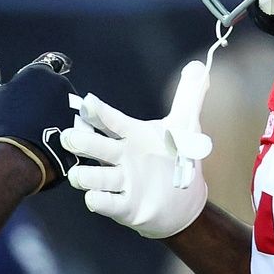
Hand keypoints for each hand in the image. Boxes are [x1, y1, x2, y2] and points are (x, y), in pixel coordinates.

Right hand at [0, 49, 75, 190]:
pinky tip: (52, 145)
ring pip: (69, 108)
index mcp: (40, 72)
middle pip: (57, 88)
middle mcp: (63, 85)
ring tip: (41, 134)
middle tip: (30, 117)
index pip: (46, 64)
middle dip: (48, 99)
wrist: (17, 158)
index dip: (37, 78)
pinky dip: (66, 134)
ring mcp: (76, 108)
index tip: (30, 88)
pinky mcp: (83, 131)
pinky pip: (76, 129)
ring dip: (59, 116)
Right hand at [61, 60, 212, 238]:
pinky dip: (98, 201)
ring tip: (81, 175)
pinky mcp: (125, 207)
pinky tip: (96, 197)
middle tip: (72, 137)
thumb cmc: (175, 157)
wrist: (182, 200)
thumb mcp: (186, 126)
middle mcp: (121, 157)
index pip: (111, 120)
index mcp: (133, 135)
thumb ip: (190, 96)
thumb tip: (200, 66)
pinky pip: (105, 203)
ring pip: (92, 176)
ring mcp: (121, 182)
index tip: (88, 103)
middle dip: (80, 141)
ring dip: (84, 175)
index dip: (99, 112)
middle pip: (93, 146)